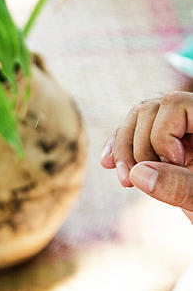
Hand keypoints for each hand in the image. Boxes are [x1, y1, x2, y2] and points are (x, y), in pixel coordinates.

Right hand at [100, 91, 192, 222]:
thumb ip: (178, 185)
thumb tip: (136, 173)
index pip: (175, 104)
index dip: (164, 133)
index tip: (176, 163)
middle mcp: (192, 118)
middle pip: (151, 109)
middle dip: (138, 146)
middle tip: (138, 182)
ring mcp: (178, 129)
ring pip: (137, 118)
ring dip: (123, 149)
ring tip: (125, 182)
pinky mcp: (165, 142)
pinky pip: (134, 131)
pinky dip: (119, 147)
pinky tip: (107, 164)